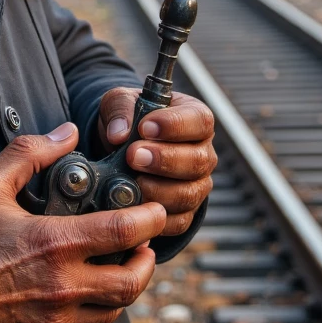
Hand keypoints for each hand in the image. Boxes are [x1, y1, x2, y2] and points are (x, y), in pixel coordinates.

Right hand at [0, 125, 165, 322]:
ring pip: (115, 311)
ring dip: (124, 290)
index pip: (125, 231)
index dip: (150, 220)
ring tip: (118, 272)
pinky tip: (91, 302)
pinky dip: (99, 318)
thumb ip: (30, 153)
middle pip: (133, 281)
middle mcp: (65, 286)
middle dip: (146, 262)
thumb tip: (66, 133)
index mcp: (56, 243)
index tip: (154, 211)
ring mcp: (56, 319)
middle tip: (142, 247)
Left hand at [99, 88, 215, 237]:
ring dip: (158, 189)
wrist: (121, 147)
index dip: (175, 125)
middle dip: (164, 160)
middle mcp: (202, 153)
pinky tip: (136, 204)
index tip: (144, 127)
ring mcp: (197, 185)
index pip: (200, 121)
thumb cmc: (129, 119)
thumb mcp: (120, 101)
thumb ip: (120, 109)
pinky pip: (179, 221)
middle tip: (133, 156)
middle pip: (198, 161)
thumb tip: (119, 134)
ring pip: (189, 194)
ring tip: (132, 181)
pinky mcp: (185, 212)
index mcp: (195, 120)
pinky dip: (156, 216)